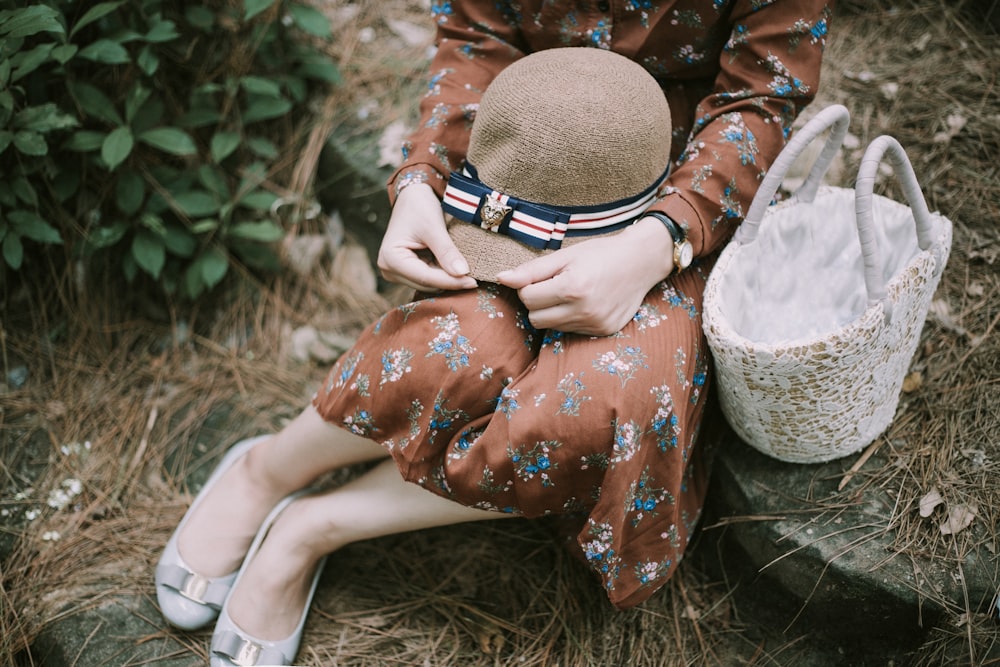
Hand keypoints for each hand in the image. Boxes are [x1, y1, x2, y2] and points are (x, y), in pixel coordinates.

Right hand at [376, 184, 477, 291]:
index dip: (451, 282)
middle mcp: (389, 269)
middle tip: (474, 279)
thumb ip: (447, 251)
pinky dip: (442, 275)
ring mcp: (396, 271)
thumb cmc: (419, 206)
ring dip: (447, 279)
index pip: (425, 277)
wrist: (413, 197)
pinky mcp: (405, 271)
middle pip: (425, 284)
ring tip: (468, 275)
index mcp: (390, 258)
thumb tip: (462, 273)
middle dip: (449, 282)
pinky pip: (428, 278)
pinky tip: (456, 270)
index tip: (473, 282)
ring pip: (428, 284)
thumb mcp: (434, 227)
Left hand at [495, 217, 675, 335]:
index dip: (530, 286)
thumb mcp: (565, 255)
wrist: (641, 261)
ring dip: (553, 312)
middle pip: (535, 318)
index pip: (527, 298)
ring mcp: (595, 324)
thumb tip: (501, 279)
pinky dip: (570, 318)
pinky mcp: (603, 332)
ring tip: (571, 293)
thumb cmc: (601, 253)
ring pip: (551, 327)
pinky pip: (570, 331)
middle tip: (555, 286)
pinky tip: (585, 303)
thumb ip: (531, 270)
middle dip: (538, 302)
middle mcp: (584, 310)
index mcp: (572, 288)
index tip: (545, 276)